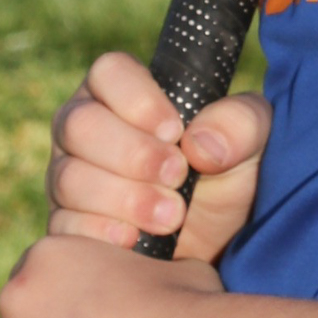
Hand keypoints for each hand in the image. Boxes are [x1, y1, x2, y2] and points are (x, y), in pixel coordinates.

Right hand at [43, 51, 270, 265]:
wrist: (220, 244)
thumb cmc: (231, 176)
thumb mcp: (254, 143)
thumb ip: (239, 124)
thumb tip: (199, 142)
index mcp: (124, 92)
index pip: (109, 72)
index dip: (138, 100)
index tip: (175, 132)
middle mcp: (86, 128)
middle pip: (79, 125)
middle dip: (132, 154)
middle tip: (177, 176)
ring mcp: (68, 176)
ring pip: (69, 177)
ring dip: (124, 198)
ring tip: (172, 217)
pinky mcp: (65, 224)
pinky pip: (63, 225)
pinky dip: (100, 233)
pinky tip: (134, 242)